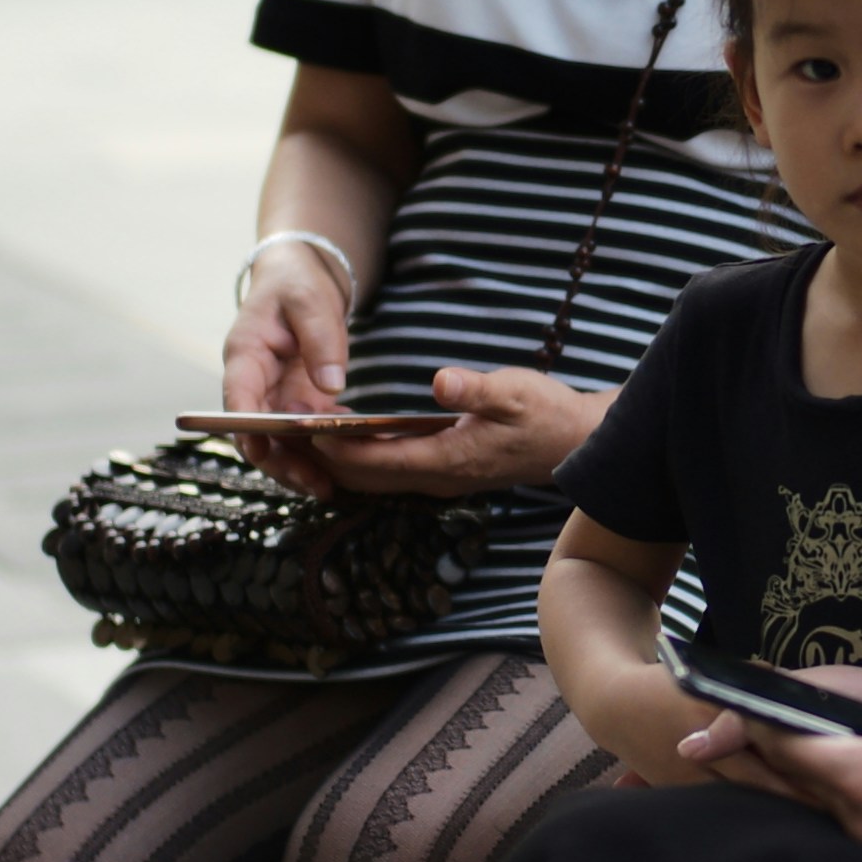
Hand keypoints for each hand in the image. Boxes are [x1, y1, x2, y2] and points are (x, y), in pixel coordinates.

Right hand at [220, 258, 358, 490]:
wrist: (299, 278)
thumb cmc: (298, 283)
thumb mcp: (312, 300)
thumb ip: (321, 339)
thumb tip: (332, 387)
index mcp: (245, 353)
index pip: (236, 397)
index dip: (245, 427)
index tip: (261, 451)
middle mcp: (253, 381)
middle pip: (255, 431)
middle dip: (280, 461)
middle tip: (313, 483)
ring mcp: (273, 395)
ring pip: (277, 441)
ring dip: (299, 465)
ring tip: (329, 488)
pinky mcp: (294, 402)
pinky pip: (302, 434)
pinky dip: (321, 450)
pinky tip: (347, 463)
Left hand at [308, 364, 599, 497]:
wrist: (574, 444)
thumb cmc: (546, 414)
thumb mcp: (517, 391)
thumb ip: (477, 389)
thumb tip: (440, 382)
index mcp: (449, 460)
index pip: (377, 461)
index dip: (338, 446)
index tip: (305, 425)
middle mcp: (436, 478)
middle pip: (363, 478)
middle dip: (324, 457)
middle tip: (287, 430)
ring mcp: (438, 480)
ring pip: (372, 480)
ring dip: (337, 460)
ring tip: (302, 432)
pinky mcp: (441, 472)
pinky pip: (387, 473)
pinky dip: (359, 457)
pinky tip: (343, 435)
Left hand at [679, 651, 861, 861]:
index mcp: (860, 777)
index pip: (785, 748)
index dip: (753, 723)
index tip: (730, 707)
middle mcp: (860, 819)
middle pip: (790, 787)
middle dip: (753, 762)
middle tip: (711, 749)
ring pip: (820, 808)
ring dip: (795, 782)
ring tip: (771, 761)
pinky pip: (853, 822)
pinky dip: (832, 799)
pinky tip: (840, 784)